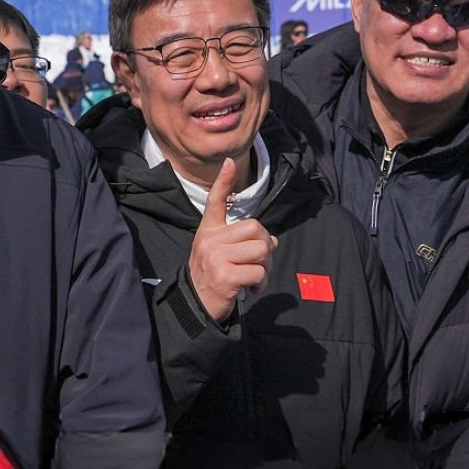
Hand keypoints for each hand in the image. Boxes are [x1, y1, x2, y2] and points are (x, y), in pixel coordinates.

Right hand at [188, 157, 277, 323]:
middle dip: (266, 247)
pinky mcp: (225, 276)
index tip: (229, 162)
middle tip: (259, 263)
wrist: (195, 306)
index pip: (215, 202)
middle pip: (256, 229)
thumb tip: (272, 241)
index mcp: (208, 232)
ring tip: (255, 277)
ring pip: (261, 250)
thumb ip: (243, 243)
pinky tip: (251, 289)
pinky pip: (258, 272)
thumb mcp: (220, 254)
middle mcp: (210, 240)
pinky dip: (261, 283)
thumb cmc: (212, 277)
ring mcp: (216, 257)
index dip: (224, 182)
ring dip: (266, 267)